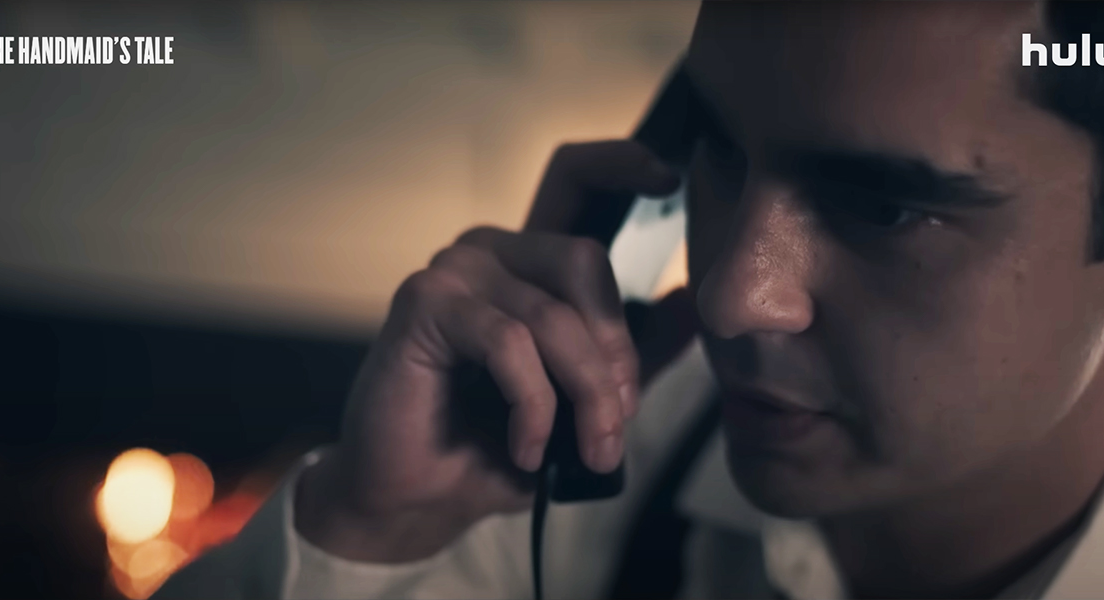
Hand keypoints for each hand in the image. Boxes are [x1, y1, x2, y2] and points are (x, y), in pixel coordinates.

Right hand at [295, 141, 697, 562]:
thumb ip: (629, 354)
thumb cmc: (491, 448)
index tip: (670, 176)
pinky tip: (526, 447)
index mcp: (529, 264)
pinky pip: (509, 342)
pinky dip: (533, 405)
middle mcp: (491, 253)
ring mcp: (454, 272)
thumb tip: (685, 302)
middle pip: (586, 262)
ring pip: (554, 315)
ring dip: (585, 393)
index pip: (574, 180)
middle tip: (616, 424)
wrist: (419, 500)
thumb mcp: (580, 402)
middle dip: (615, 354)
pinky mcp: (423, 302)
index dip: (621, 163)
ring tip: (588, 450)